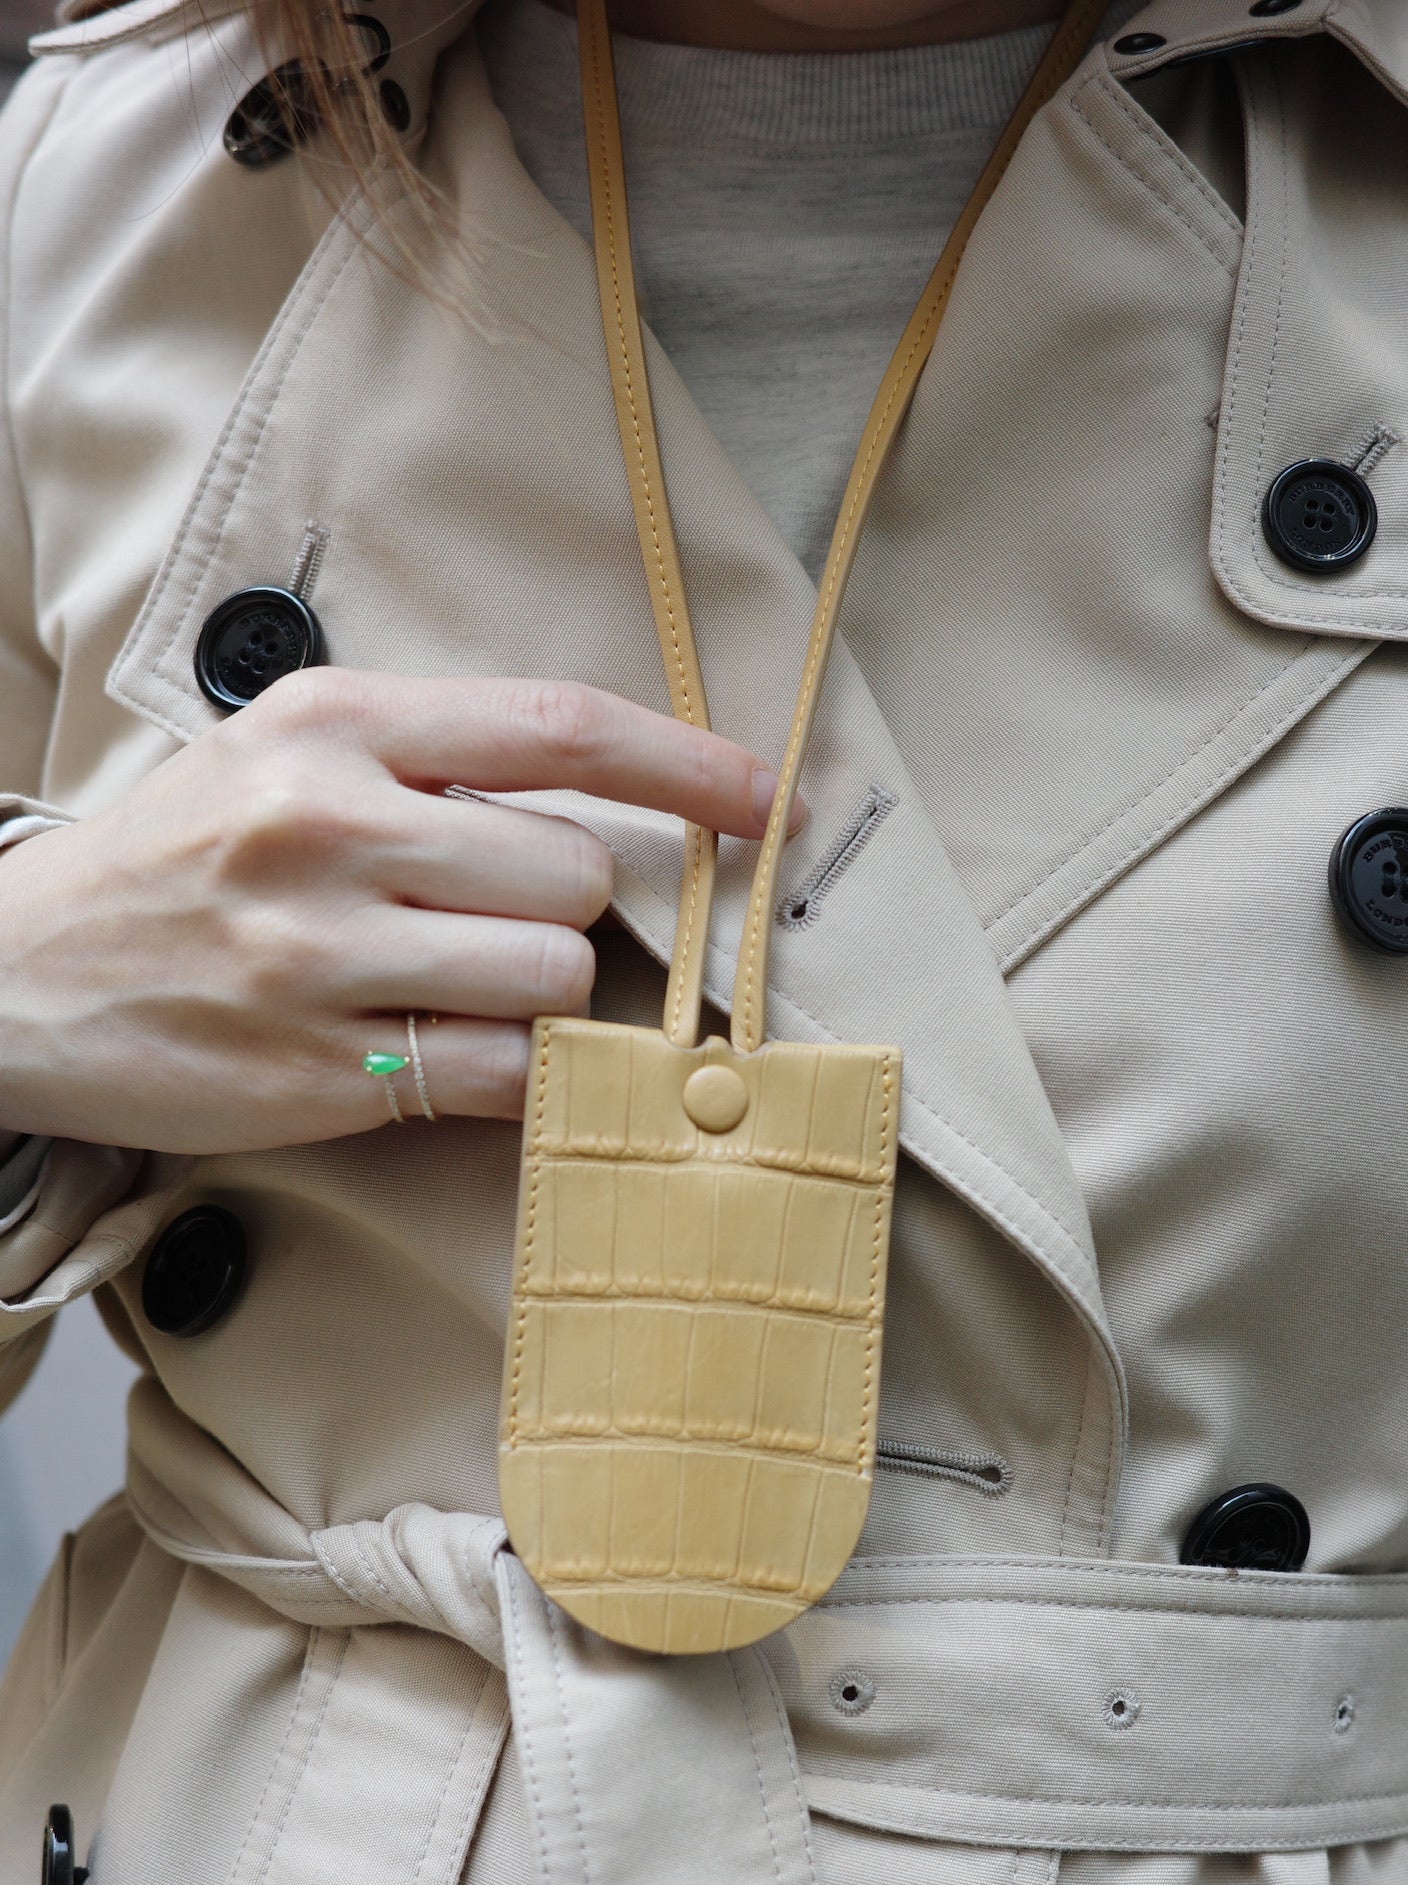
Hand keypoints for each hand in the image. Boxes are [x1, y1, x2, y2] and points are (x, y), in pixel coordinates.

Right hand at [0, 670, 794, 1151]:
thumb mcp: (288, 754)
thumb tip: (615, 802)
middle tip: (489, 921)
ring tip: (445, 987)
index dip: (689, 766)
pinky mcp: (318, 1070)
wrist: (22, 971)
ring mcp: (319, 954)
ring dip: (537, 995)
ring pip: (552, 977)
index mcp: (335, 723)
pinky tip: (444, 1053)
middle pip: (576, 874)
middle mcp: (329, 825)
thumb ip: (437, 760)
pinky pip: (501, 1076)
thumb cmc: (187, 857)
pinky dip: (510, 1075)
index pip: (560, 727)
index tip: (770, 800)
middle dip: (568, 910)